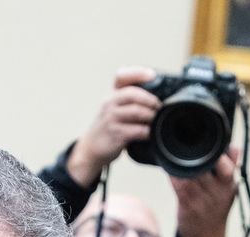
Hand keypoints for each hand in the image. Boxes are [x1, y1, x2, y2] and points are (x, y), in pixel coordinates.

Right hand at [64, 67, 159, 187]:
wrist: (90, 150)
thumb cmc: (107, 130)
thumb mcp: (114, 111)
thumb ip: (129, 103)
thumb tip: (157, 101)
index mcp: (111, 96)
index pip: (121, 77)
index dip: (138, 73)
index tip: (153, 75)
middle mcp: (109, 104)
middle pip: (132, 93)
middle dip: (150, 99)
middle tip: (159, 107)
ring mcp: (111, 119)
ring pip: (136, 111)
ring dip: (151, 116)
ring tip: (157, 120)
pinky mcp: (115, 134)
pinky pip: (136, 130)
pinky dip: (147, 132)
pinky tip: (150, 134)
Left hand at [172, 145, 241, 236]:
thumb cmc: (217, 213)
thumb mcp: (229, 191)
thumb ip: (231, 168)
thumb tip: (234, 146)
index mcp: (228, 187)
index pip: (227, 168)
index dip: (220, 157)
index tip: (212, 150)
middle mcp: (216, 193)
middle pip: (204, 168)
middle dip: (196, 158)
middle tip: (188, 150)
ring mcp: (200, 199)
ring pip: (189, 173)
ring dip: (181, 163)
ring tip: (176, 156)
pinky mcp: (186, 205)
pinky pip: (177, 183)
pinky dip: (172, 173)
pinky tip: (169, 167)